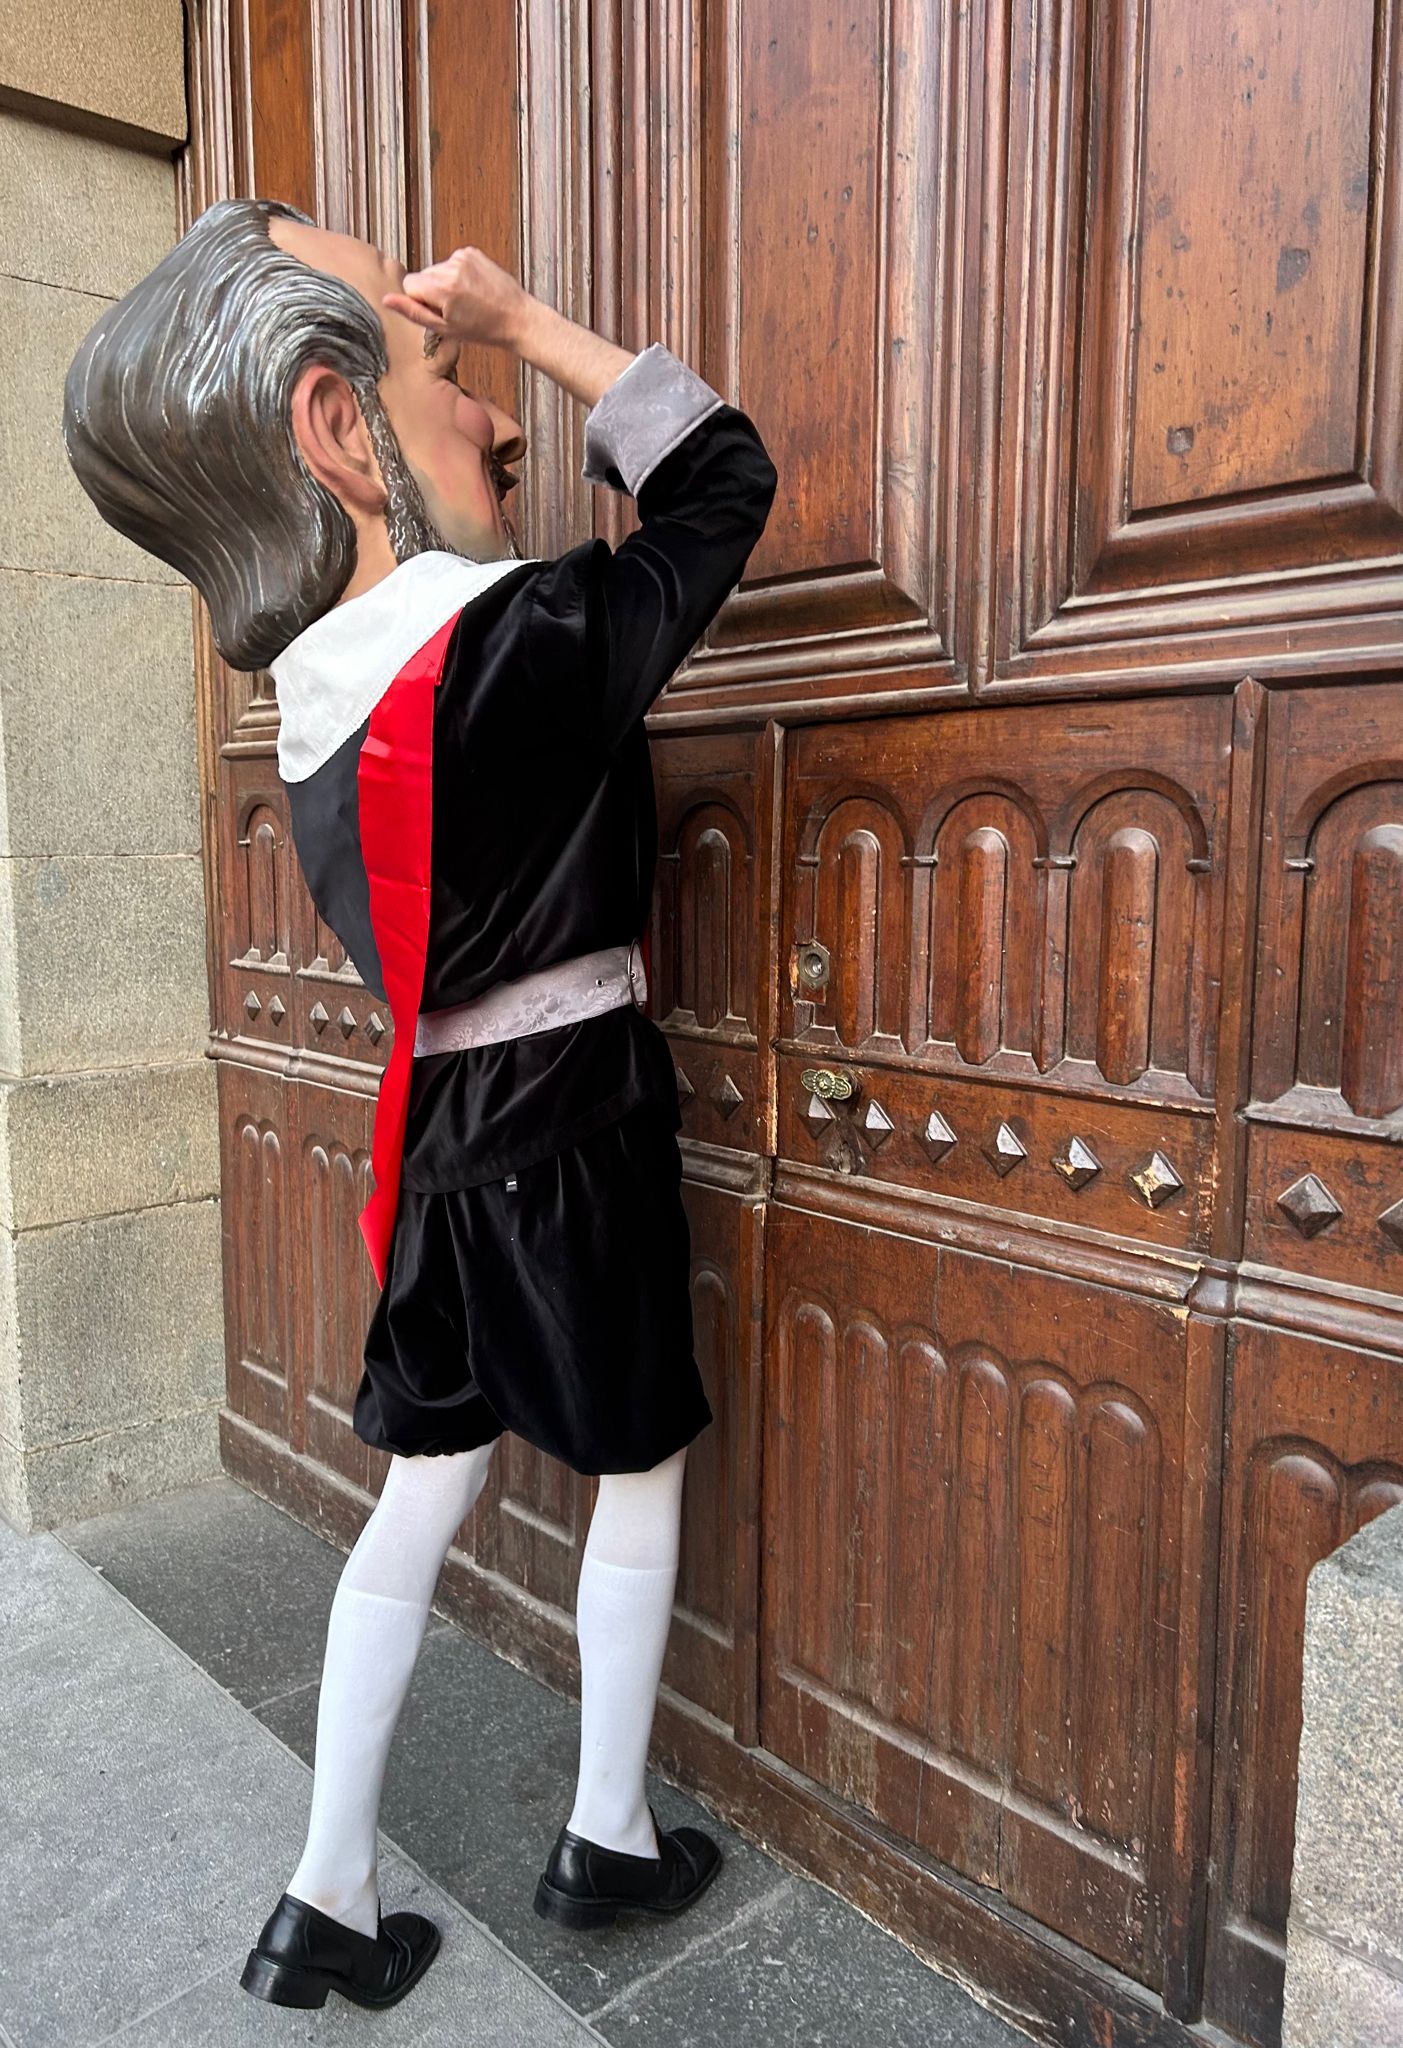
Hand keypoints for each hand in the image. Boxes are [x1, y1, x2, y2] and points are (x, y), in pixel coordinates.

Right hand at [383, 247, 531, 350]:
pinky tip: (472, 289)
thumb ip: (413, 312)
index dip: (420, 301)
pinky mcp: (472, 252)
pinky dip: (458, 275)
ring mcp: (463, 256)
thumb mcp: (444, 328)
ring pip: (437, 270)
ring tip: (467, 301)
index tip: (439, 312)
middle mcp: (451, 266)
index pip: (409, 284)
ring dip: (446, 284)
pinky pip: (452, 263)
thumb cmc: (484, 329)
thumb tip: (387, 300)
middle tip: (456, 309)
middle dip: (433, 292)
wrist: (517, 317)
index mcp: (442, 286)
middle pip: (423, 276)